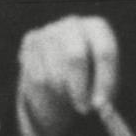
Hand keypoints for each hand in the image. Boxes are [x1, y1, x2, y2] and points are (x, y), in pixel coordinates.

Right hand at [17, 15, 120, 135]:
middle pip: (75, 57)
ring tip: (71, 95)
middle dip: (80, 88)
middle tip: (84, 109)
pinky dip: (48, 90)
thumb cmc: (91, 75)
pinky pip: (38, 76)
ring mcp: (48, 31)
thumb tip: (103, 111)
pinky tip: (55, 87)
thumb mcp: (103, 81)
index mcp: (98, 28)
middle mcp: (73, 24)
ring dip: (64, 93)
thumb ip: (104, 93)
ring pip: (54, 71)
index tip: (102, 106)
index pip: (104, 52)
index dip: (104, 81)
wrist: (62, 64)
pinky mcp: (30, 42)